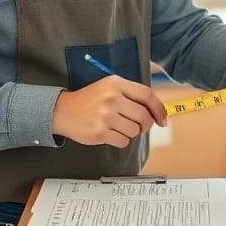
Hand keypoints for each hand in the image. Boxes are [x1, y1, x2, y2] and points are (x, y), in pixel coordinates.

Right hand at [51, 76, 167, 148]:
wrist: (62, 111)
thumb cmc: (89, 99)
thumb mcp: (110, 87)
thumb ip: (132, 95)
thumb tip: (158, 112)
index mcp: (116, 84)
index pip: (147, 95)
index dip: (159, 108)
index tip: (163, 119)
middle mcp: (112, 98)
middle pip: (144, 116)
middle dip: (145, 124)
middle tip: (139, 125)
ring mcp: (105, 116)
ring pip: (135, 131)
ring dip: (131, 132)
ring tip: (117, 126)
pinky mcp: (100, 133)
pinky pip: (123, 141)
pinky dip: (120, 140)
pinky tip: (109, 132)